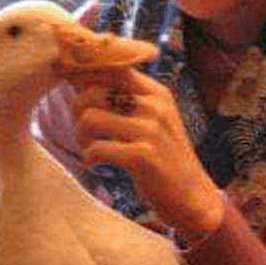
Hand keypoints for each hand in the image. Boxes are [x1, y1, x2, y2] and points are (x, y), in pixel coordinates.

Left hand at [70, 68, 223, 240]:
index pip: (113, 67)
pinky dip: (89, 157)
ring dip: (80, 136)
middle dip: (78, 111)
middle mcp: (155, 105)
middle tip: (84, 132)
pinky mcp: (143, 155)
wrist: (193, 197)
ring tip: (89, 148)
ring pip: (90, 118)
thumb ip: (127, 101)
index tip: (72, 87)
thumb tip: (84, 82)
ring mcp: (150, 130)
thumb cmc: (165, 158)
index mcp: (156, 93)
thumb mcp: (154, 121)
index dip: (85, 74)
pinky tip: (95, 163)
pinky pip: (96, 148)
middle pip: (95, 90)